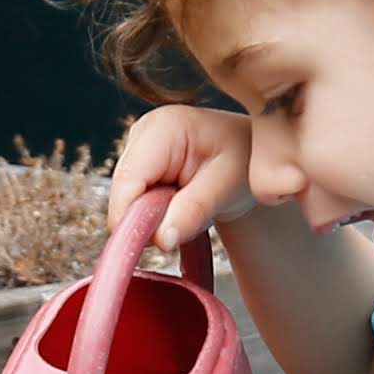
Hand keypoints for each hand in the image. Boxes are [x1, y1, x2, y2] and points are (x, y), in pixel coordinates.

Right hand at [108, 103, 259, 249]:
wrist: (251, 155)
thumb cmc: (245, 161)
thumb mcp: (226, 186)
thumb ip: (193, 211)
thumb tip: (161, 239)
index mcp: (163, 128)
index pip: (127, 182)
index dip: (133, 220)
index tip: (158, 245)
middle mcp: (141, 133)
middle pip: (122, 194)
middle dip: (148, 221)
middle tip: (189, 221)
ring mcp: (136, 148)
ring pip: (126, 203)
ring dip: (154, 219)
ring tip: (190, 207)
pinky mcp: (137, 165)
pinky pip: (134, 203)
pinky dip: (155, 215)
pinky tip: (179, 205)